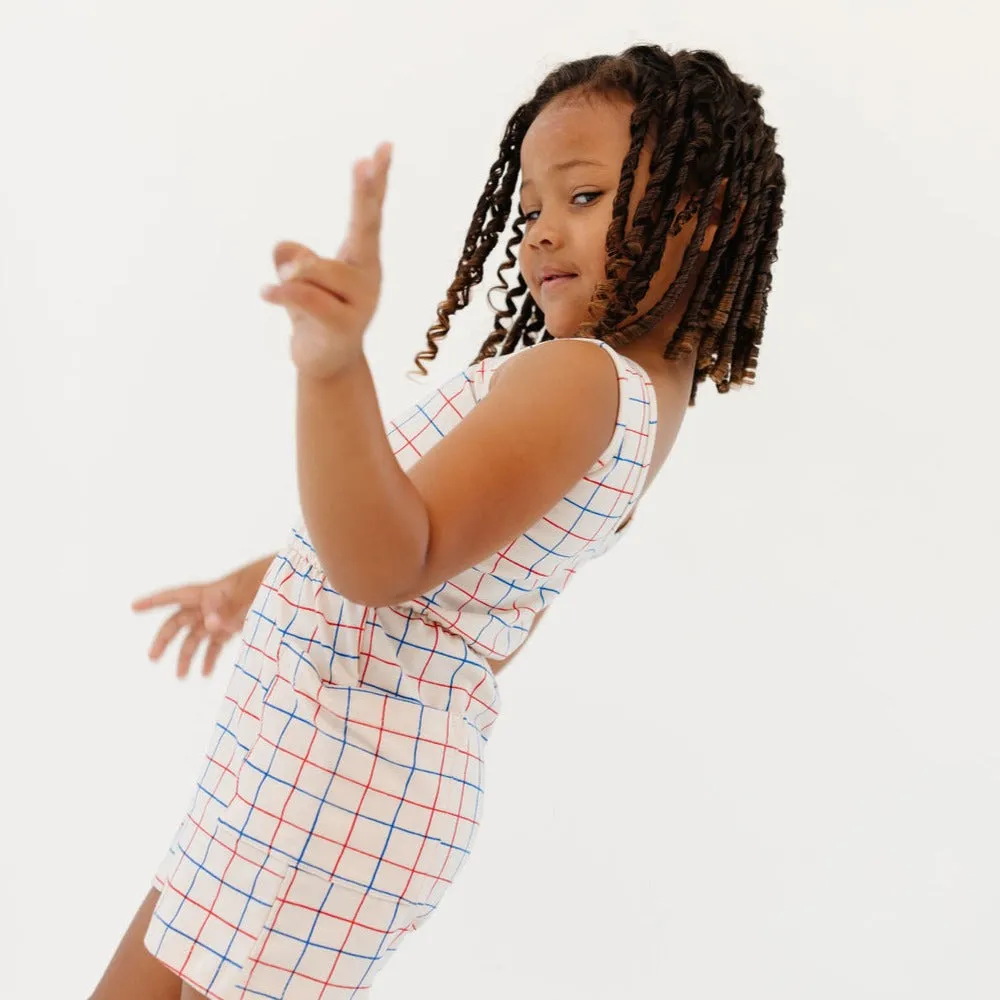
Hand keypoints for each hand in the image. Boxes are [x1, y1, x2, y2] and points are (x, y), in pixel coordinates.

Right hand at [131, 557, 269, 678]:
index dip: (154, 601)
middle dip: (165, 639)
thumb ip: (228, 608)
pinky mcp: (232, 627)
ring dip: (187, 655)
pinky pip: (214, 644)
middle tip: (152, 657)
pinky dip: (209, 657)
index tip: (133, 607)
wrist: (286, 583)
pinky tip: (204, 672)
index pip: (176, 596)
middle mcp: (209, 605)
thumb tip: (209, 625)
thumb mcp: (248, 593)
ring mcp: (220, 616)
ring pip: (195, 637)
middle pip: (180, 622)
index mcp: (209, 593)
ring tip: (181, 676)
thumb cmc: (265, 580)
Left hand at [260, 141, 392, 378]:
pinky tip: (265, 292)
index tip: (383, 148)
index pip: (369, 214)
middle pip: (366, 228)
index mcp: (361, 258)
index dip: (373, 183)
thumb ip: (294, 256)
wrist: (327, 365)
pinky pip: (303, 295)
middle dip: (364, 193)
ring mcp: (360, 302)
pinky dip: (280, 292)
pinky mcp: (343, 325)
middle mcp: (368, 276)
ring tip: (281, 290)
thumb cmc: (316, 314)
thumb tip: (284, 250)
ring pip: (311, 269)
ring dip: (290, 277)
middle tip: (366, 160)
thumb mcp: (300, 278)